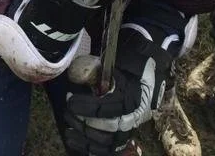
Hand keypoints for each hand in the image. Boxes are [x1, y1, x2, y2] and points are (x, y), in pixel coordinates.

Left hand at [63, 30, 169, 154]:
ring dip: (84, 136)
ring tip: (68, 127)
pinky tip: (75, 142)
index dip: (84, 105)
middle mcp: (132, 117)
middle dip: (83, 121)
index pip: (105, 108)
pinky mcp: (123, 139)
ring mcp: (129, 130)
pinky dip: (90, 149)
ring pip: (106, 142)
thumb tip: (74, 75)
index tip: (70, 98)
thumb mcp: (112, 67)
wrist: (145, 79)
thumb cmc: (125, 71)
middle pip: (105, 128)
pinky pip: (107, 150)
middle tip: (68, 111)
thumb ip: (96, 72)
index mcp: (130, 97)